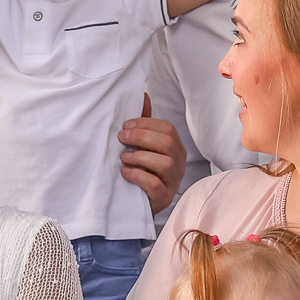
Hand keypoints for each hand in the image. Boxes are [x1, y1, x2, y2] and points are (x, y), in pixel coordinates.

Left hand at [118, 96, 185, 212]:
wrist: (136, 203)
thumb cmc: (141, 170)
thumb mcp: (142, 145)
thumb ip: (144, 124)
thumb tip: (144, 96)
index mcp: (175, 147)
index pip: (168, 129)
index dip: (146, 124)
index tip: (126, 125)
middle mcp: (178, 163)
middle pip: (167, 143)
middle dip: (141, 137)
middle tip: (121, 138)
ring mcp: (173, 181)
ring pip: (164, 163)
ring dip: (140, 157)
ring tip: (123, 157)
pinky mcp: (164, 197)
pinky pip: (155, 184)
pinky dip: (138, 175)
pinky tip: (125, 172)